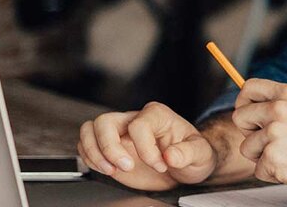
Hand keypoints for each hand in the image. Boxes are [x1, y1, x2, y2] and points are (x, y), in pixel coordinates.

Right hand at [77, 102, 218, 190]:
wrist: (185, 166)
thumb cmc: (192, 154)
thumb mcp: (200, 154)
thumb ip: (188, 153)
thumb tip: (171, 155)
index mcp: (157, 115)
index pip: (139, 126)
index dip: (146, 149)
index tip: (160, 165)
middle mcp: (134, 119)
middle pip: (105, 122)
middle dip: (110, 148)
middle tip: (126, 167)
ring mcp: (119, 133)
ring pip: (90, 130)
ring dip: (94, 152)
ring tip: (111, 170)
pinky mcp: (110, 148)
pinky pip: (86, 145)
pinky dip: (90, 158)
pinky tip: (106, 169)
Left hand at [232, 78, 286, 199]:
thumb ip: (286, 105)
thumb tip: (262, 105)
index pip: (249, 88)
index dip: (245, 104)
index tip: (252, 118)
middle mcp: (279, 109)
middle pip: (239, 117)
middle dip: (250, 133)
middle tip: (272, 143)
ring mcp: (275, 133)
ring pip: (246, 148)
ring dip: (263, 157)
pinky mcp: (273, 158)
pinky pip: (258, 170)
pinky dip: (273, 175)